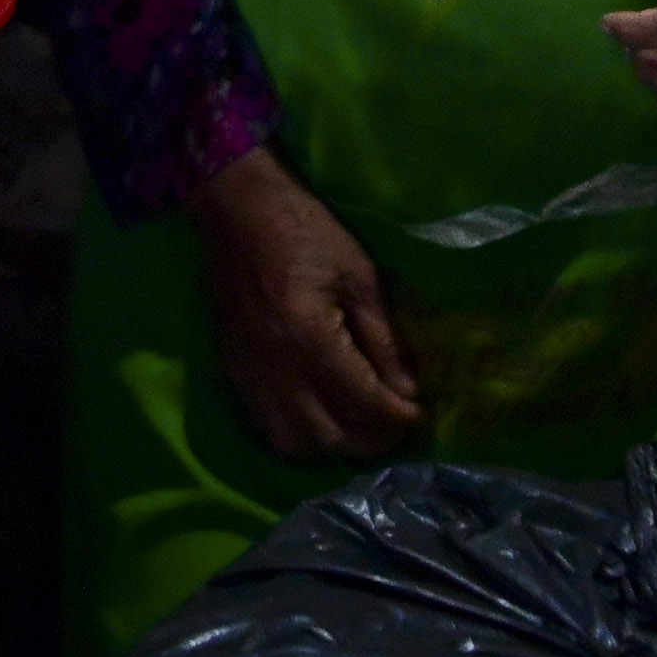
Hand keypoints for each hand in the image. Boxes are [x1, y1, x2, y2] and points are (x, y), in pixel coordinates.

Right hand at [183, 146, 421, 461]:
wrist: (237, 212)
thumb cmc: (305, 231)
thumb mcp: (359, 275)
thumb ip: (383, 338)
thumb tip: (408, 389)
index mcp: (309, 336)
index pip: (362, 401)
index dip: (399, 417)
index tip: (421, 415)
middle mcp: (276, 367)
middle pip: (330, 436)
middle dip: (372, 440)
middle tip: (397, 424)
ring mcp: (249, 375)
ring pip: (295, 443)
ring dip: (335, 445)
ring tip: (362, 425)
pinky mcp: (235, 373)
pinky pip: (268, 427)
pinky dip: (302, 435)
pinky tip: (324, 417)